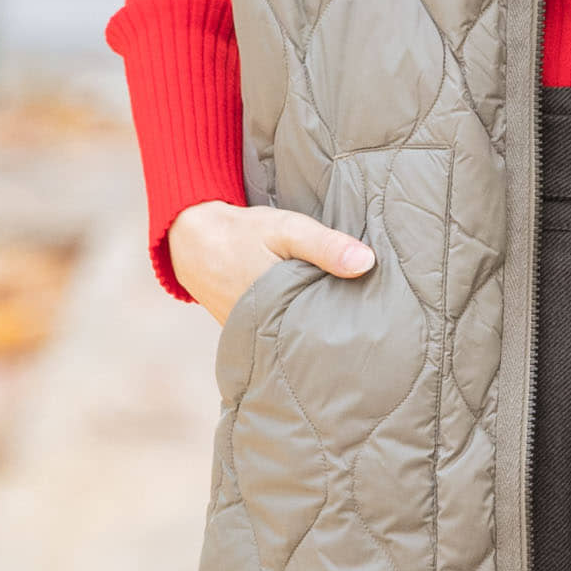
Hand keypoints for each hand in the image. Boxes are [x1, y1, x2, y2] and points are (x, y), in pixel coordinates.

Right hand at [169, 200, 375, 325]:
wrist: (191, 239)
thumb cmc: (243, 232)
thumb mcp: (287, 229)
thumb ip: (326, 246)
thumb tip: (367, 263)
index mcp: (275, 306)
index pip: (322, 330)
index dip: (349, 331)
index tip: (379, 332)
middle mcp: (261, 329)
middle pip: (308, 341)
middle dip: (336, 340)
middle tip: (373, 340)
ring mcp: (250, 335)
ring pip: (292, 340)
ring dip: (314, 334)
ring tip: (353, 337)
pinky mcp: (245, 332)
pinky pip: (276, 336)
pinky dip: (294, 330)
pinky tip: (320, 325)